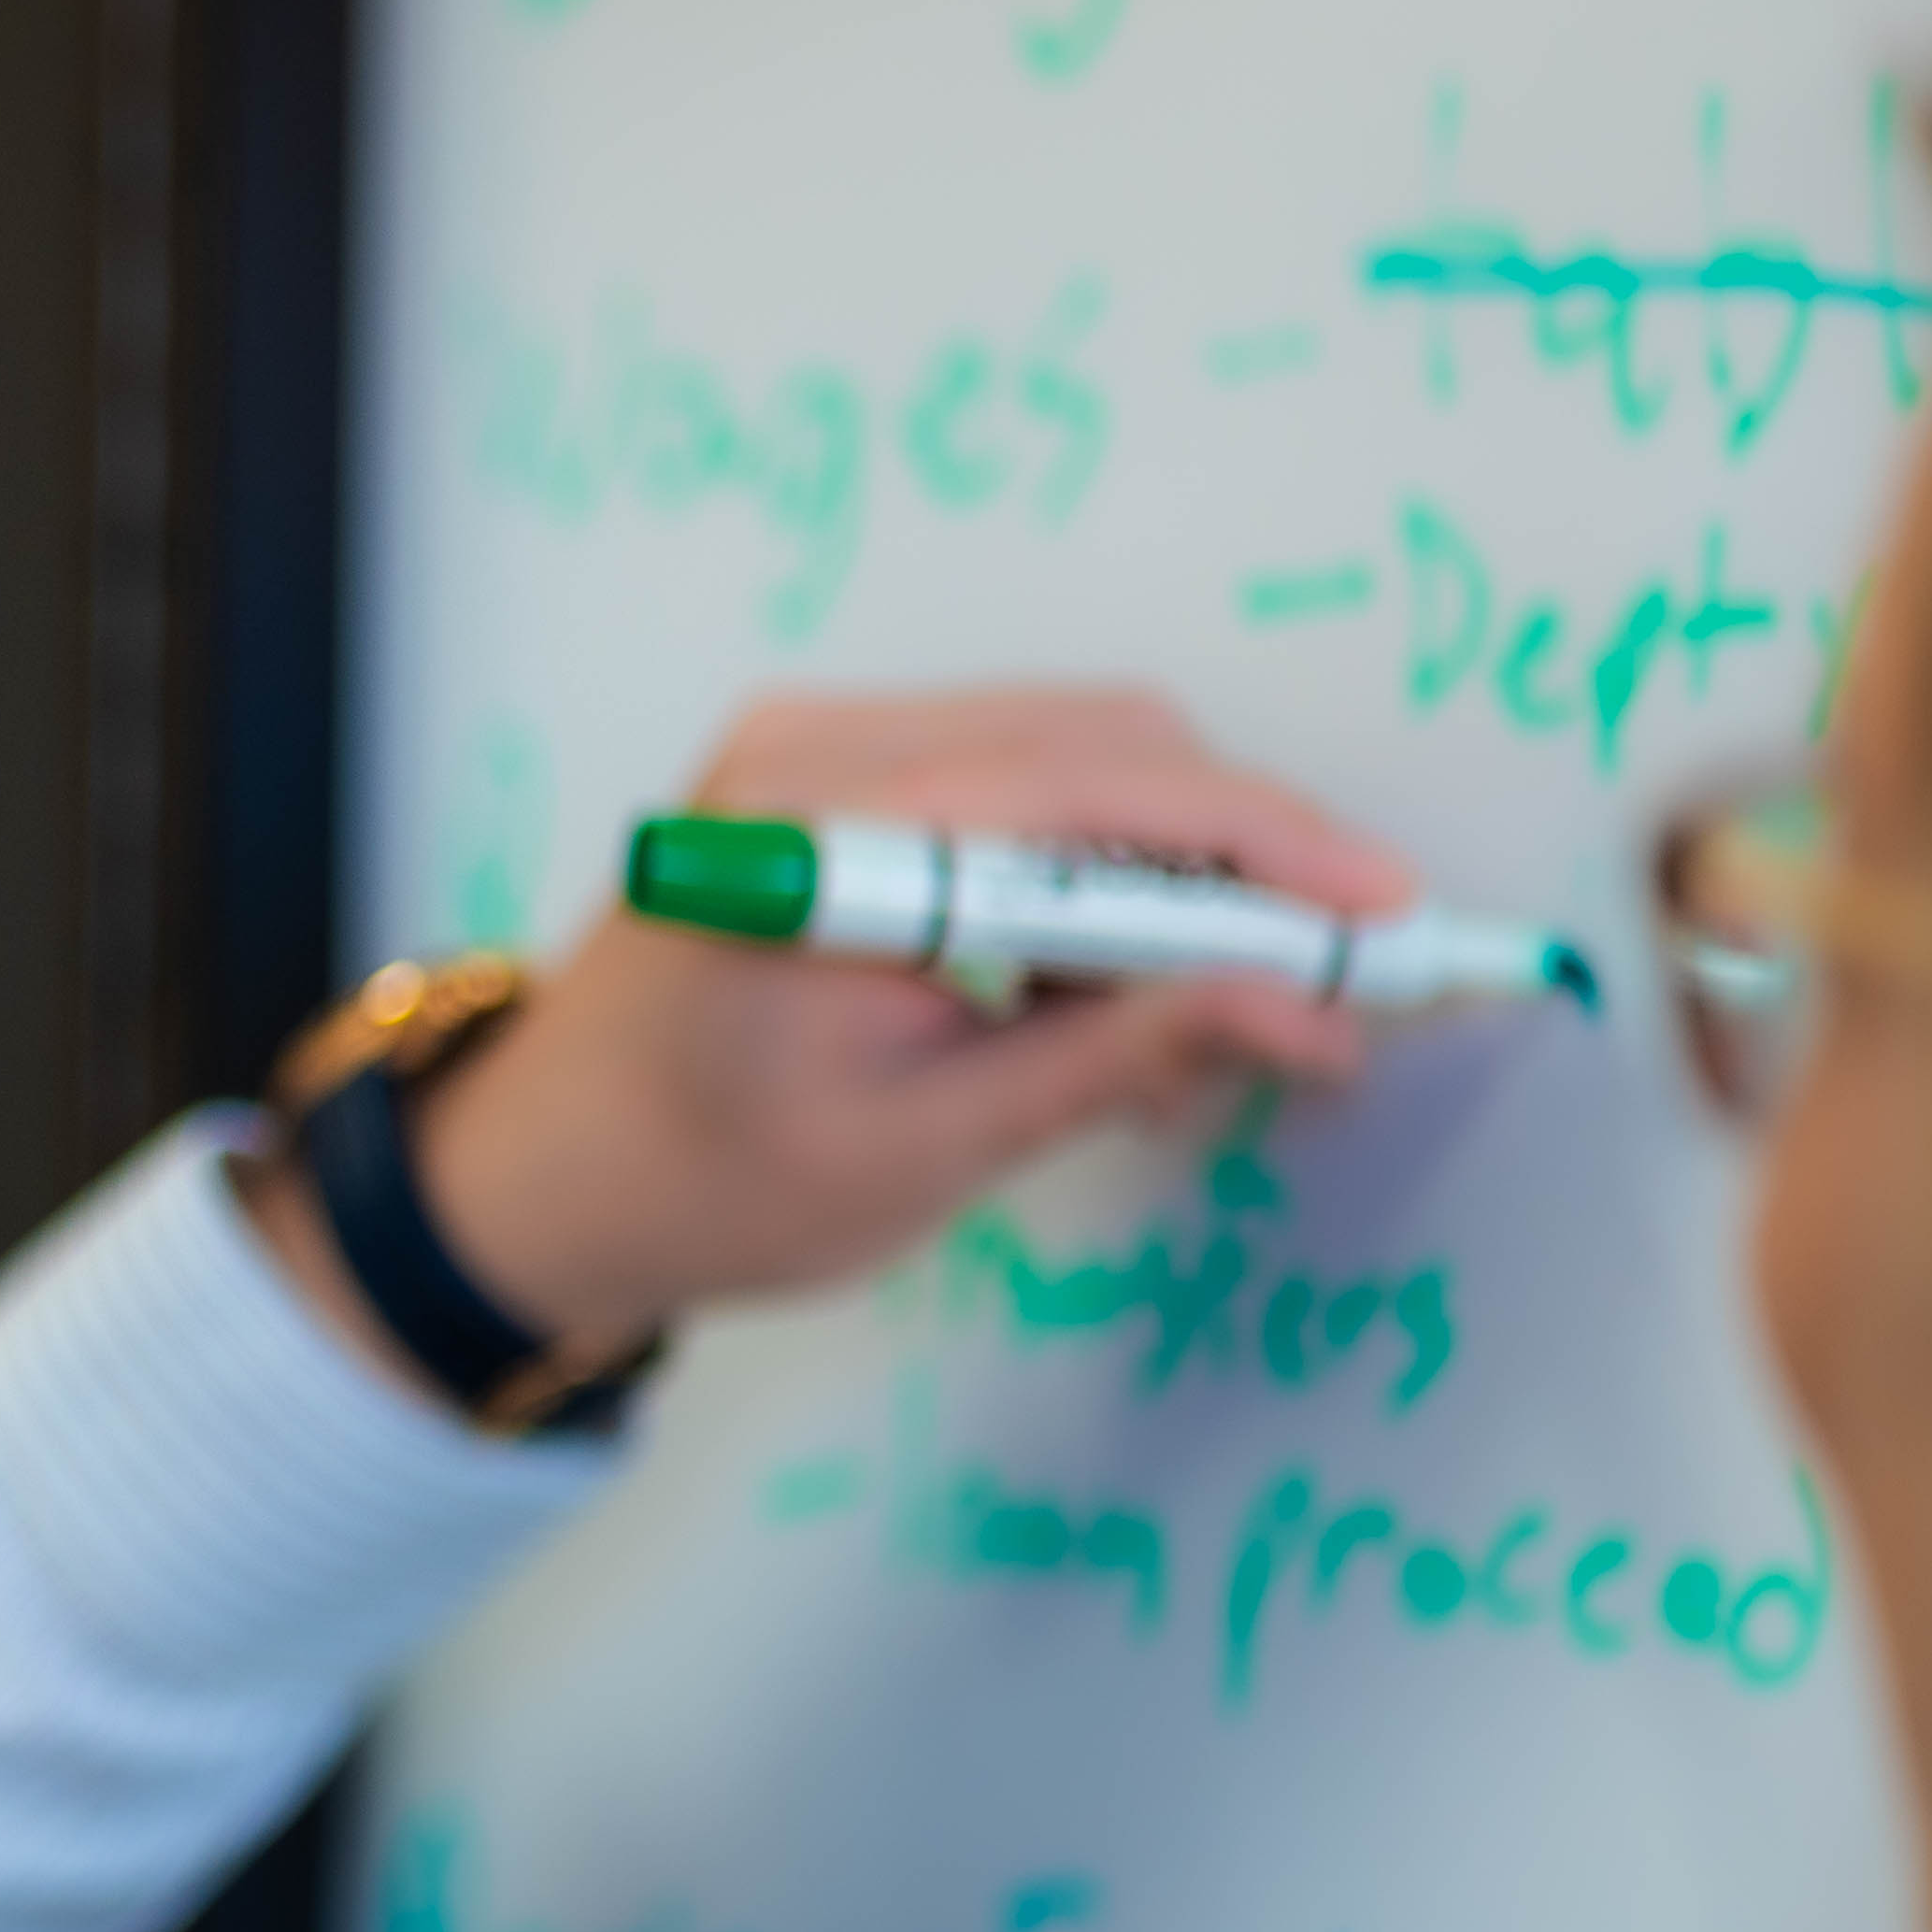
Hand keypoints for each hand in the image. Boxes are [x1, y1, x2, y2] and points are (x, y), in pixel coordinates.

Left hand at [253, 687, 1412, 1383]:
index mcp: (830, 833)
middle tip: (1352, 987)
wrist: (537, 1178)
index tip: (1394, 926)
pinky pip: (1014, 783)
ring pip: (1078, 758)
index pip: (1105, 795)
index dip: (1275, 855)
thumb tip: (1315, 1012)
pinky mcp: (829, 775)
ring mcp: (816, 745)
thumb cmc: (707, 1186)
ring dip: (1184, 869)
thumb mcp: (931, 1147)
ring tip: (1247, 1015)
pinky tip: (1133, 990)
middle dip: (1254, 859)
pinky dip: (1102, 870)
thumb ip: (1122, 1057)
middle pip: (1108, 748)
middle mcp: (818, 745)